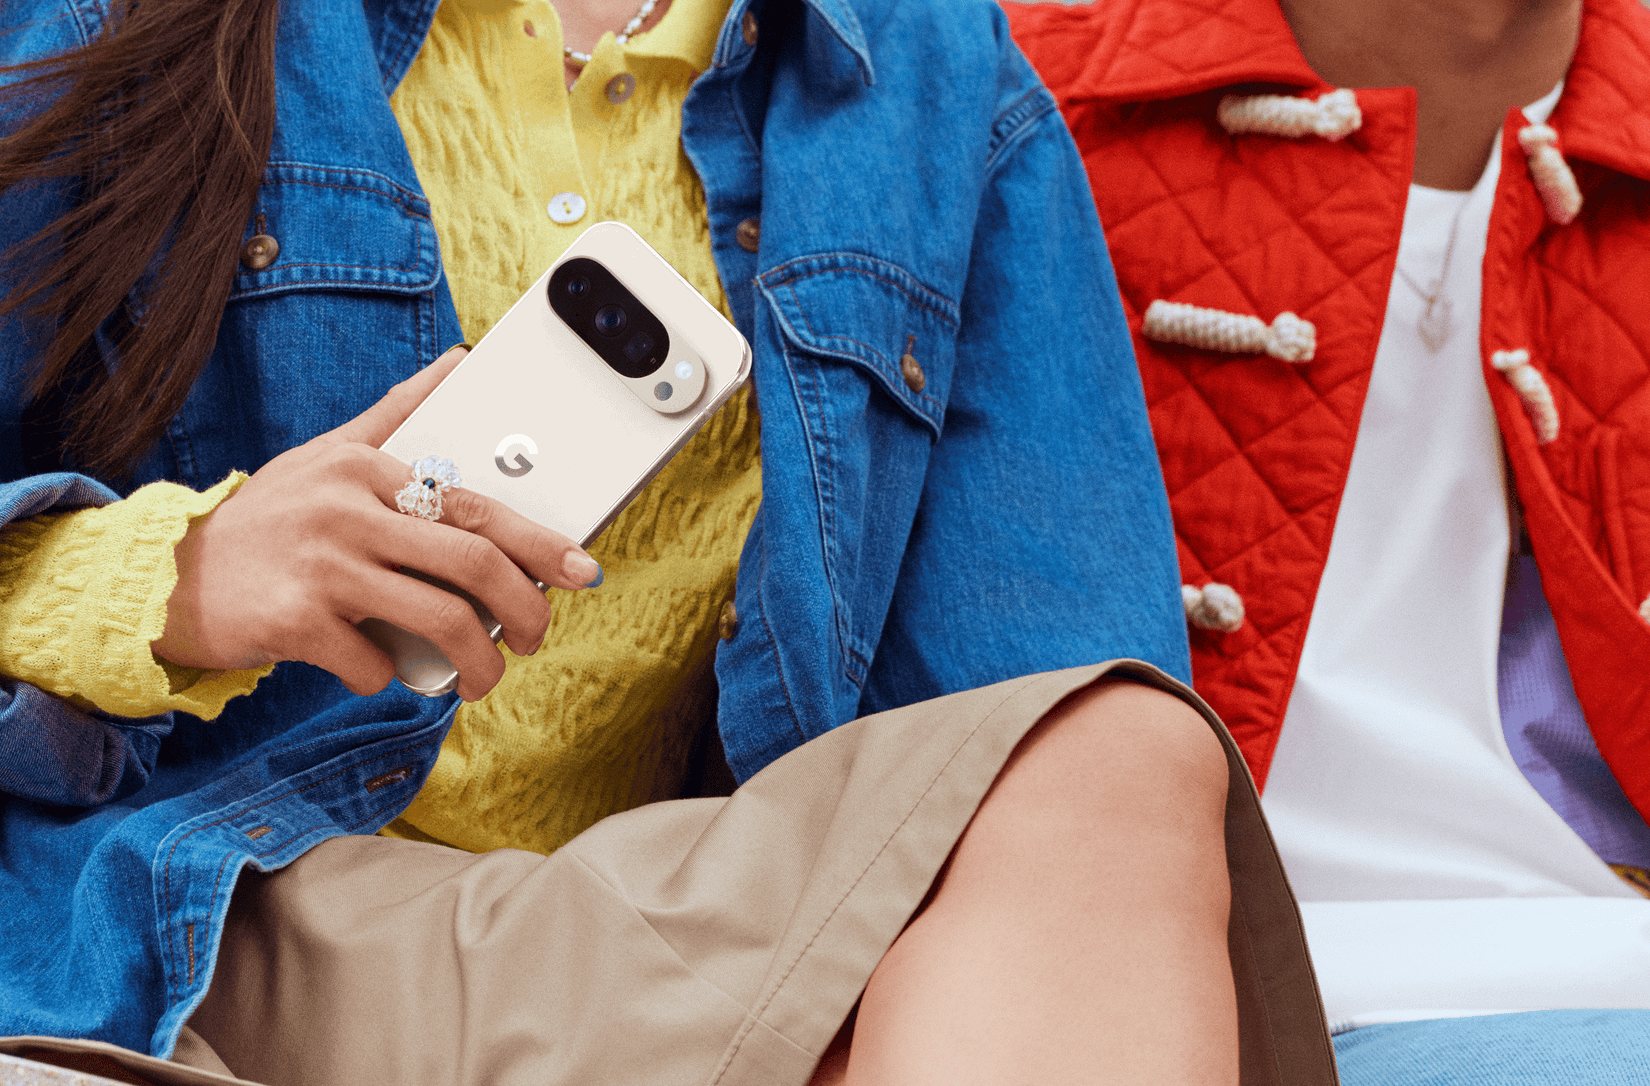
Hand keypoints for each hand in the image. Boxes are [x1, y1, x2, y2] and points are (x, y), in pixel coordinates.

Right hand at [153, 347, 601, 700]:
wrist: (168, 575)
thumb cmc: (267, 519)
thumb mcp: (327, 454)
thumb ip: (397, 414)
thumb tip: (459, 362)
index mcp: (367, 470)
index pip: (476, 505)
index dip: (539, 542)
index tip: (582, 569)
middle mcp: (348, 511)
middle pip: (471, 563)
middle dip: (524, 611)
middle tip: (537, 637)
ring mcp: (322, 567)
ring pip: (437, 620)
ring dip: (475, 662)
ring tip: (481, 679)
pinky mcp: (294, 622)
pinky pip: (372, 663)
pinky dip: (387, 676)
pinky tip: (376, 667)